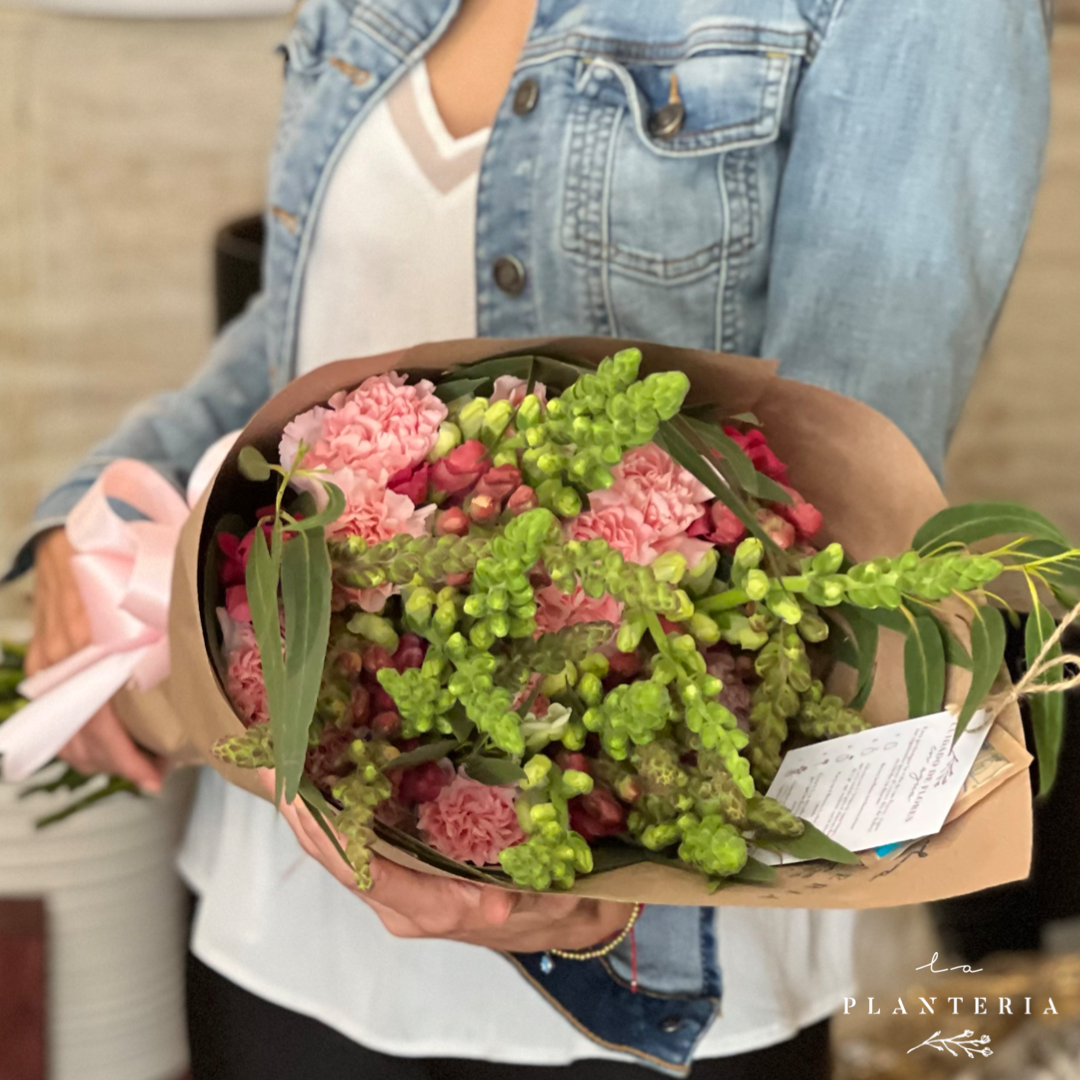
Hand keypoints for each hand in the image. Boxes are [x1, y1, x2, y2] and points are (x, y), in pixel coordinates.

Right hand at [26, 529, 165, 792]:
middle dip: (119, 765)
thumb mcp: (155, 589)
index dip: (126, 756)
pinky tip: (105, 750)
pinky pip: (53, 718)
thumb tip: (220, 658)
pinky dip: (78, 741)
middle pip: (83, 737)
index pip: (101, 719)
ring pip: (64, 734)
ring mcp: (48, 667)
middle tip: (155, 776)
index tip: (155, 775)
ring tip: (137, 766)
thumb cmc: (122, 561)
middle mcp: (66, 663)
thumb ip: (175, 624)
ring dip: (99, 759)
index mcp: (96, 646)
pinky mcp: (41, 667)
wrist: (68, 541)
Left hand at [259, 771, 632, 951]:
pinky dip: (337, 813)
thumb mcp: (546, 899)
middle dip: (302, 815)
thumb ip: (520, 901)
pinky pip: (361, 845)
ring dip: (311, 811)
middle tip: (273, 763)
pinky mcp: (408, 873)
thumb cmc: (552, 903)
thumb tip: (497, 905)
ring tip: (284, 764)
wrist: (561, 919)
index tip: (297, 798)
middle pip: (338, 860)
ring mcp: (402, 888)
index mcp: (432, 908)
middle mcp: (405, 902)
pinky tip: (324, 777)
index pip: (364, 872)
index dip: (327, 836)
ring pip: (343, 853)